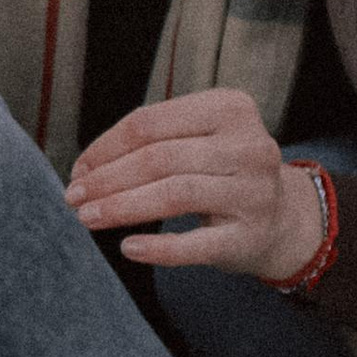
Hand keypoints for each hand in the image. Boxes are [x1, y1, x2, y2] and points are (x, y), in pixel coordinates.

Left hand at [65, 90, 328, 280]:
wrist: (283, 219)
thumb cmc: (223, 173)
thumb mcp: (199, 140)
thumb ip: (151, 143)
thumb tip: (84, 169)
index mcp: (230, 108)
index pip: (150, 123)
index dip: (105, 147)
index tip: (78, 169)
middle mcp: (249, 146)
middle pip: (158, 158)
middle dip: (107, 179)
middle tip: (73, 197)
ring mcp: (254, 192)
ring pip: (174, 194)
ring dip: (121, 207)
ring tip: (87, 218)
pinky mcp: (251, 235)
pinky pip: (196, 244)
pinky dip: (158, 247)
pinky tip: (128, 247)